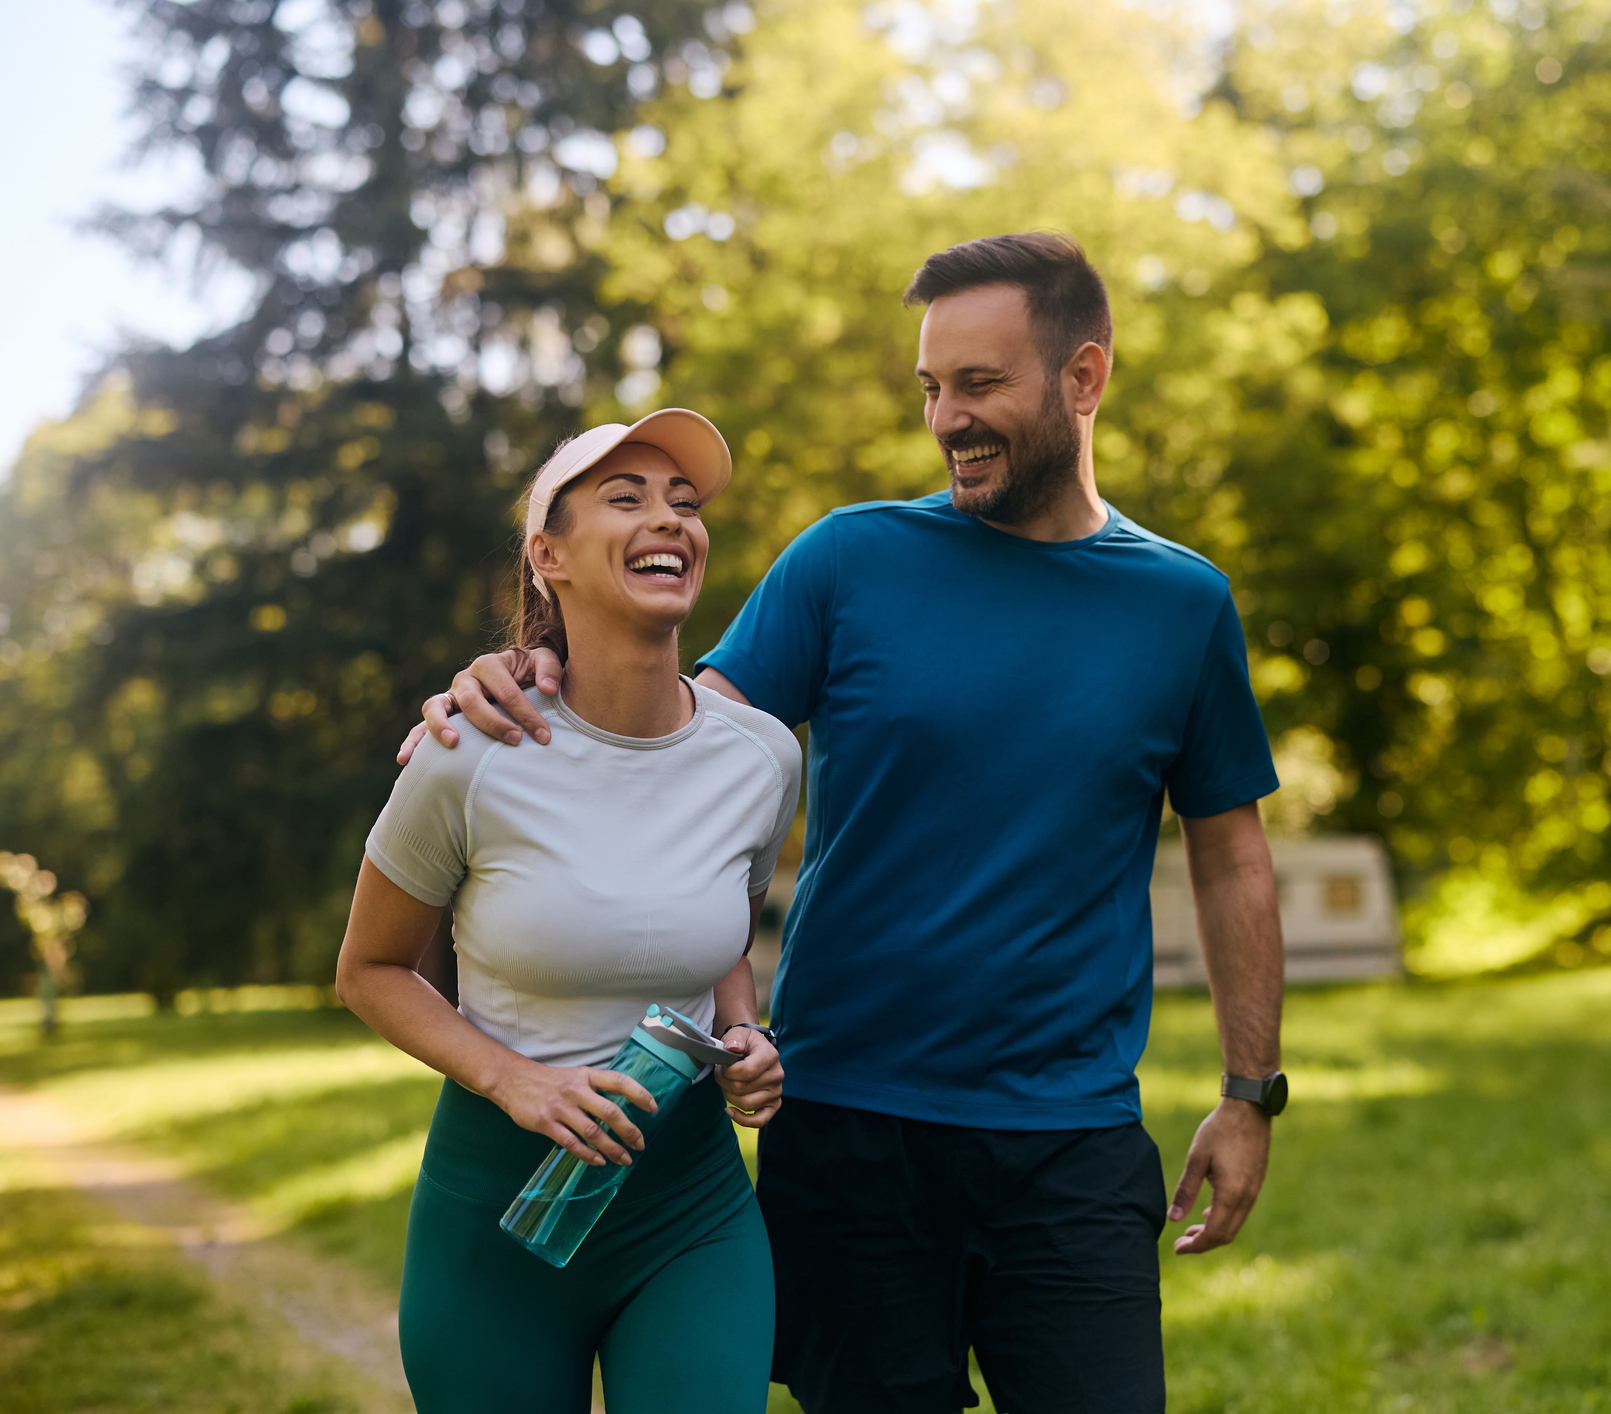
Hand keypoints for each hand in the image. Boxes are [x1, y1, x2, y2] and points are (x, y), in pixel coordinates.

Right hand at [395, 646, 563, 763]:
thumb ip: (550, 669)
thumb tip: (549, 689)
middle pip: (472, 700)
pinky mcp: (441, 716)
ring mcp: (449, 697)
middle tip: (514, 740)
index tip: (543, 735)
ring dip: (441, 725)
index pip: (505, 689)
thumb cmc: (531, 673)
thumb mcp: (543, 662)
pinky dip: (411, 741)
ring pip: (435, 707)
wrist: (516, 677)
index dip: (525, 713)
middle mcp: (465, 679)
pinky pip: (419, 726)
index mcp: (489, 664)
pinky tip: (405, 760)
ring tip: (452, 743)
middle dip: (493, 722)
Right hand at [488, 1058, 658, 1166]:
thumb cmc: (550, 1080)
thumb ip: (596, 1090)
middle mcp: (576, 1090)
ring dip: (611, 1148)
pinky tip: (599, 1161)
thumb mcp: (576, 1076)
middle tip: (640, 1144)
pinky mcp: (546, 1123)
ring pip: (593, 1131)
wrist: (512, 1080)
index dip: (639, 1094)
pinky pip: (571, 1142)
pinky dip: (587, 1154)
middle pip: (610, 1112)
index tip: (654, 1108)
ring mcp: (561, 1107)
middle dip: (629, 1131)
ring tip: (624, 1160)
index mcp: (587, 1076)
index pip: (619, 1082)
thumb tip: (620, 1111)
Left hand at [715, 1027, 783, 1127]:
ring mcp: (776, 1092)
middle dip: (724, 1082)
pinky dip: (742, 1120)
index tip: (722, 1065)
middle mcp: (777, 1075)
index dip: (728, 1072)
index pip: (746, 1071)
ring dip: (729, 1095)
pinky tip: (729, 1110)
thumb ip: (735, 1038)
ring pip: (746, 1104)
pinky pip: (759, 1121)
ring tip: (726, 1083)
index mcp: (770, 1056)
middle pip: (742, 1089)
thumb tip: (732, 1048)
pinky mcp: (774, 1105)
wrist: (754, 1050)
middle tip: (721, 1073)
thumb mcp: (738, 1034)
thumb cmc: (744, 1044)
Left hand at [1168, 1099, 1270, 1254]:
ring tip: (1191, 1229)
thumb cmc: (1219, 1130)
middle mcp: (1247, 1197)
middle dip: (1203, 1243)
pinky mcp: (1256, 1183)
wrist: (1249, 1109)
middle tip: (1181, 1242)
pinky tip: (1208, 1211)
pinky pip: (1240, 1212)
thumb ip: (1186, 1190)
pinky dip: (1224, 1218)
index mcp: (1232, 1193)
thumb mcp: (1197, 1158)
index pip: (1214, 1233)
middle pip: (1226, 1235)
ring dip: (1213, 1231)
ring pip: (1234, 1224)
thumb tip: (1173, 1219)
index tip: (1177, 1248)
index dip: (1195, 1245)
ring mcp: (1254, 1191)